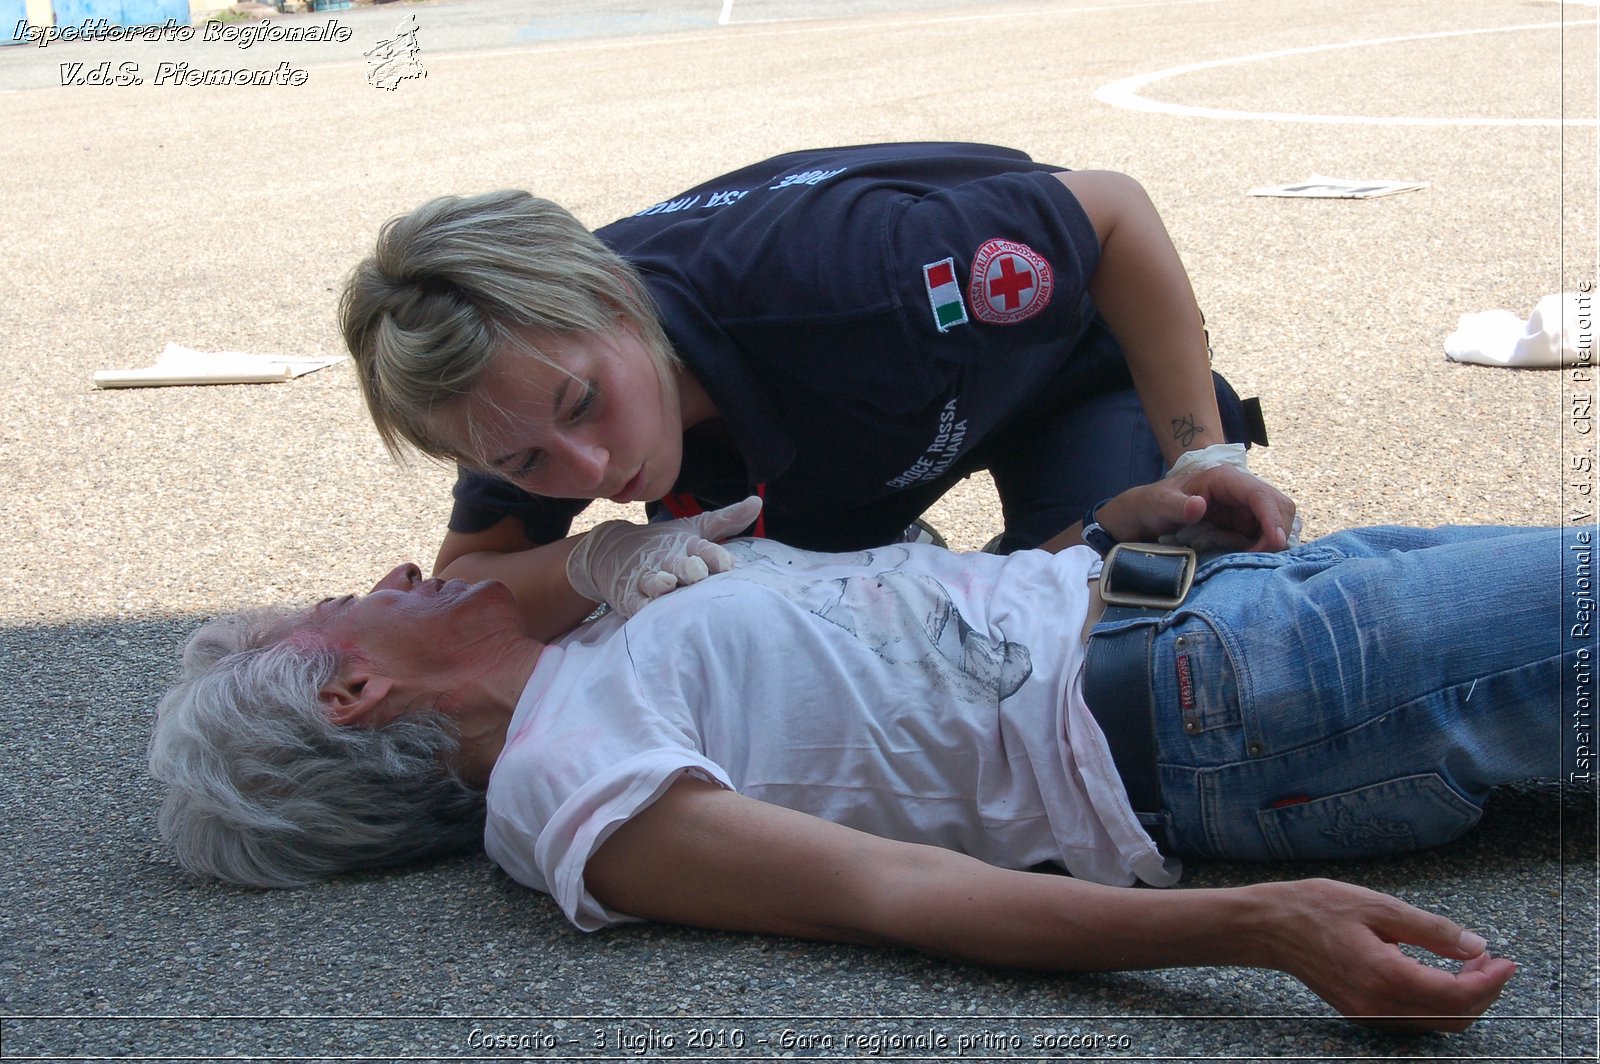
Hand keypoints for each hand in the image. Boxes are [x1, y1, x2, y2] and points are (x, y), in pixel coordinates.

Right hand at [566, 496, 762, 617]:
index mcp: (685, 544)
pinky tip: (647, 610)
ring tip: (668, 585)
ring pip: (654, 582)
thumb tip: (758, 500)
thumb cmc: (663, 543)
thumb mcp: (694, 528)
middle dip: (688, 569)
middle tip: (697, 574)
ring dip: (661, 584)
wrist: (611, 551)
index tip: (727, 564)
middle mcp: (666, 560)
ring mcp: (645, 577)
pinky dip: (640, 606)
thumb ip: (727, 519)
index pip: (703, 548)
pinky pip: (635, 602)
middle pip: (679, 565)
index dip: (714, 556)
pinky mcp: (628, 595)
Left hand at [1098, 463, 1297, 552]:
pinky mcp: (1243, 526)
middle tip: (1261, 559)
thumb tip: (1199, 505)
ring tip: (1255, 562)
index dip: (1271, 517)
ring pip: (1277, 522)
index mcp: (1224, 479)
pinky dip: (1267, 548)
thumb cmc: (1151, 505)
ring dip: (1275, 542)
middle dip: (1278, 532)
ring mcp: (1244, 508)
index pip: (1259, 494)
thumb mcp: (1159, 504)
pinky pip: (1266, 535)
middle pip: (1278, 507)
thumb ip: (1177, 506)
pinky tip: (1253, 561)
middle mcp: (1240, 490)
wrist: (1145, 514)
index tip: (1276, 542)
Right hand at [1254, 879, 1515, 1031]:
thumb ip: (1431, 930)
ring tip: (1468, 964)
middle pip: (1453, 1017)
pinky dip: (1438, 1003)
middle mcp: (1380, 1005)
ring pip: (1436, 1023)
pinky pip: (1415, 1019)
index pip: (1458, 996)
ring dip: (1462, 999)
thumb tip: (1476, 946)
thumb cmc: (1316, 908)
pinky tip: (1438, 974)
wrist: (1269, 927)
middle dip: (1482, 991)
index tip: (1506, 961)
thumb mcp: (1378, 906)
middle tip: (1487, 958)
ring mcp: (1370, 1014)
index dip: (1491, 981)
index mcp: (1386, 975)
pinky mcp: (1363, 1013)